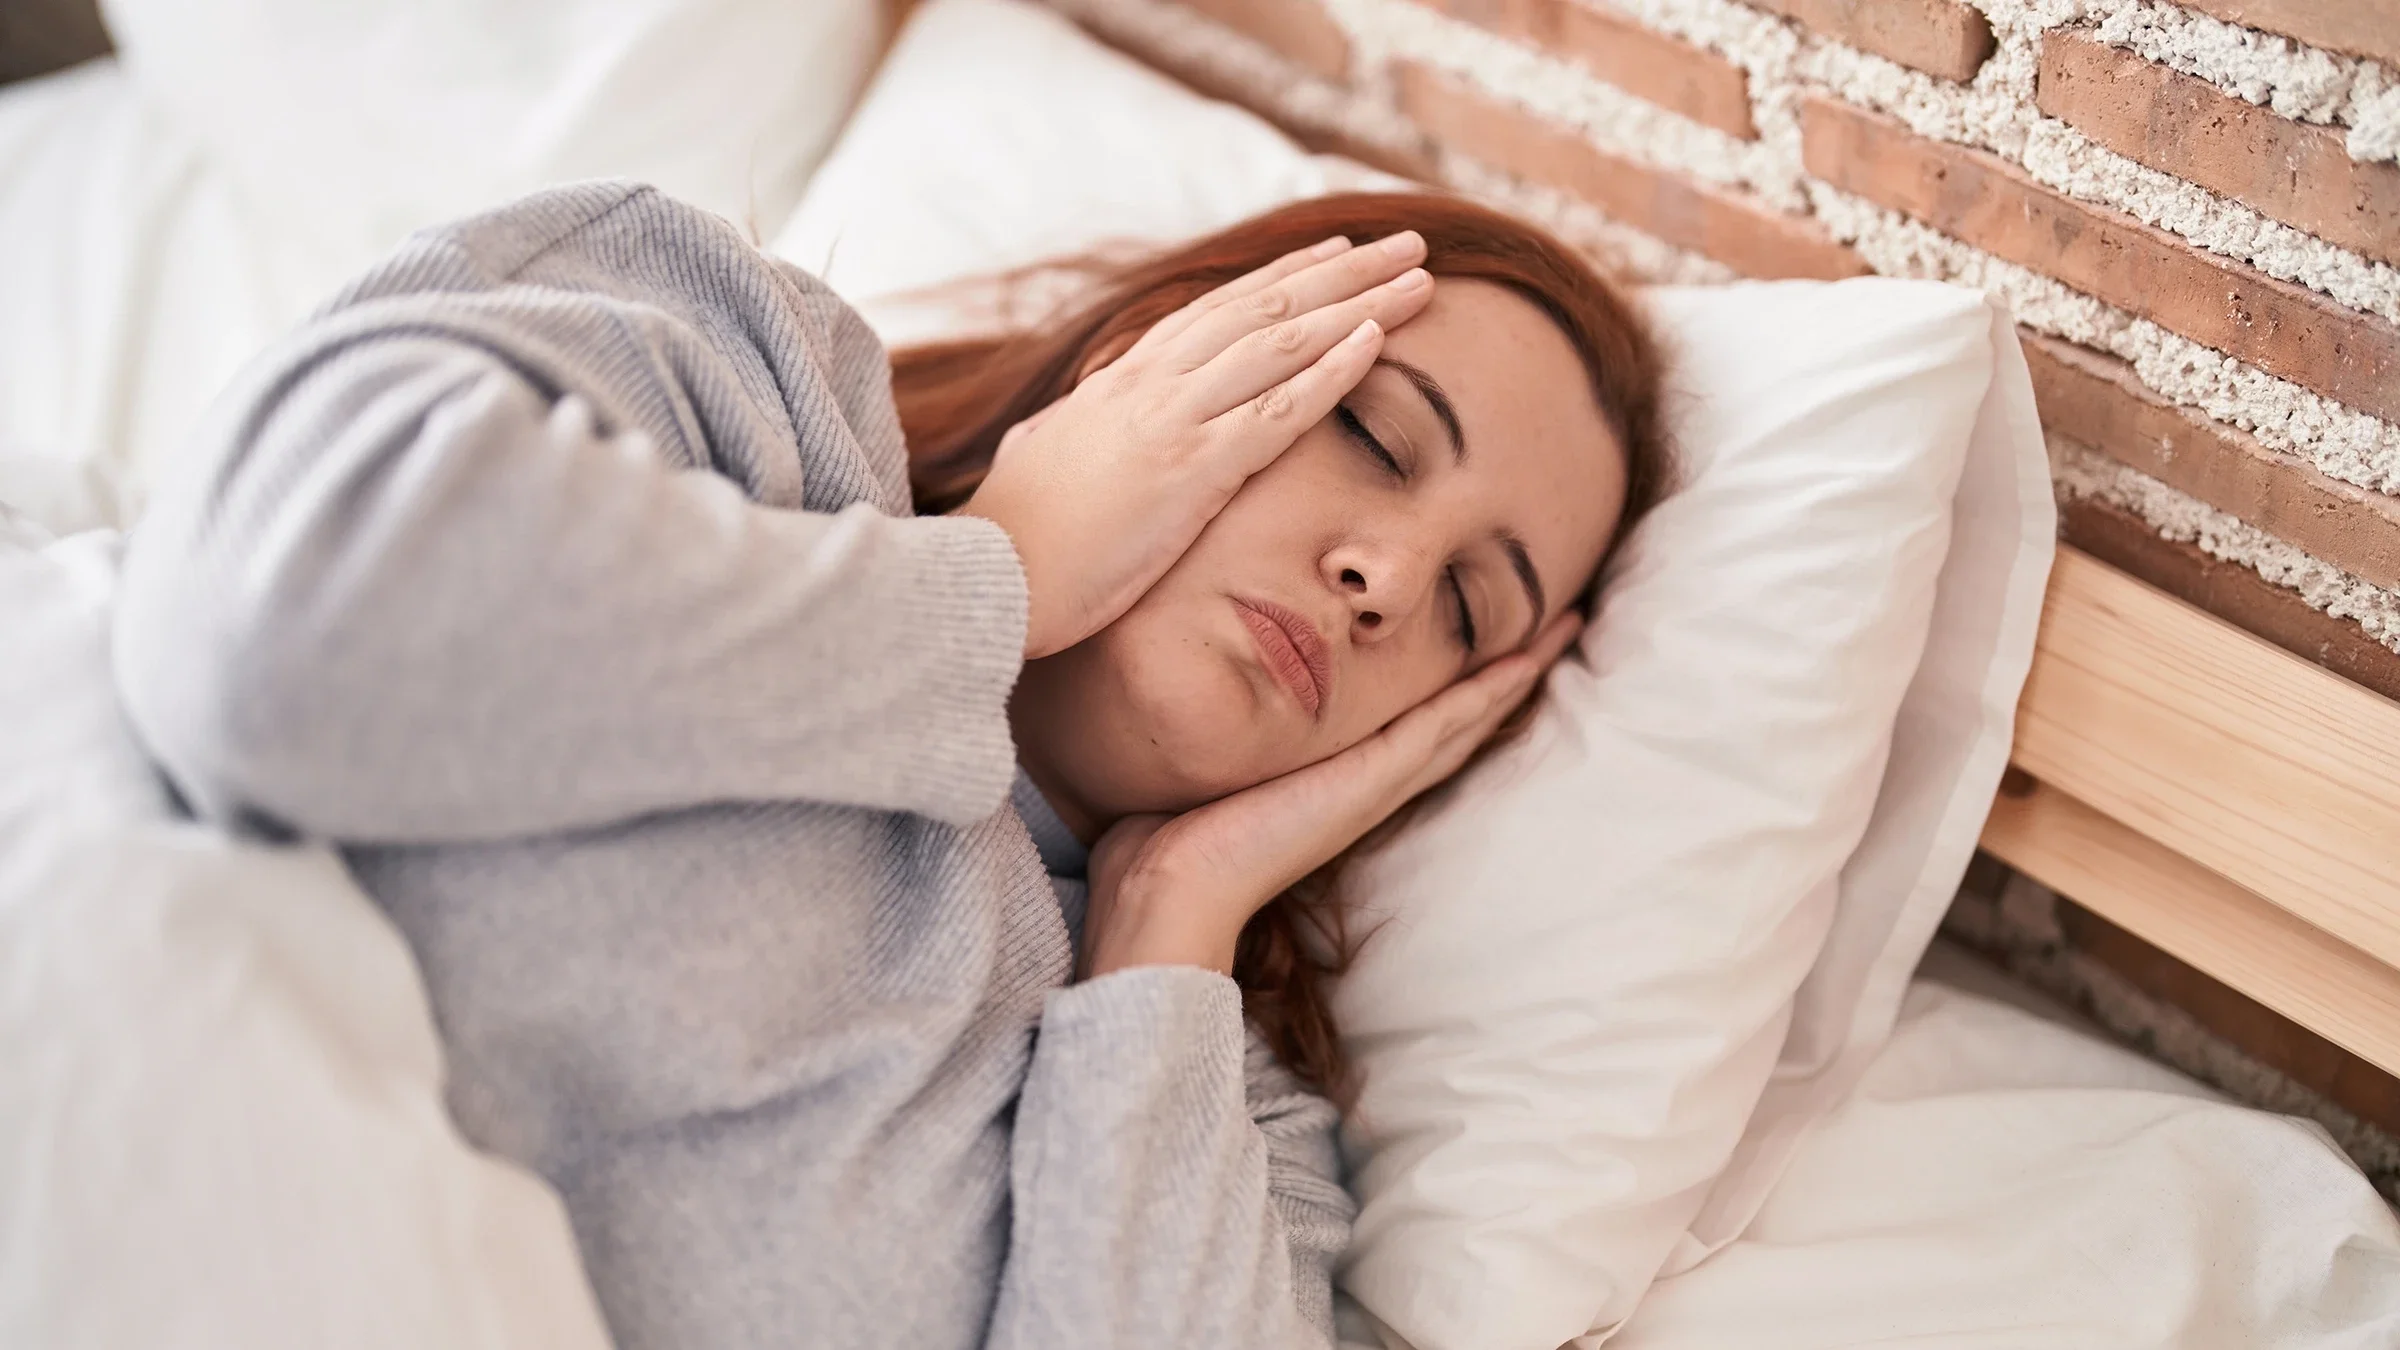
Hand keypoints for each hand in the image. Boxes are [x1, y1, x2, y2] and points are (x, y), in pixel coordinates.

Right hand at [959, 231, 1435, 659]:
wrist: (985, 581)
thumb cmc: (1008, 540)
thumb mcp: (1034, 467)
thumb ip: (1056, 438)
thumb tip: (1045, 431)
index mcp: (1120, 384)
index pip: (1217, 312)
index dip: (1285, 279)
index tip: (1336, 253)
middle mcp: (1151, 385)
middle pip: (1266, 307)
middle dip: (1344, 272)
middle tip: (1408, 246)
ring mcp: (1172, 422)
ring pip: (1284, 343)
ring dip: (1360, 306)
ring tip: (1420, 279)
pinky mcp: (1189, 472)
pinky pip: (1276, 412)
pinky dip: (1331, 373)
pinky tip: (1378, 344)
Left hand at [1079, 612, 1585, 978]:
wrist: (1166, 892)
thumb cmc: (1162, 840)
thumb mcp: (1198, 770)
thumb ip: (1211, 742)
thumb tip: (1179, 715)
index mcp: (1331, 782)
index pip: (1407, 727)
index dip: (1451, 686)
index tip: (1485, 646)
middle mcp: (1365, 785)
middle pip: (1456, 721)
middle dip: (1505, 675)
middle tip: (1558, 629)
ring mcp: (1374, 785)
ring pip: (1462, 720)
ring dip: (1514, 676)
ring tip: (1560, 632)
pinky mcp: (1370, 783)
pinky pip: (1441, 728)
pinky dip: (1485, 696)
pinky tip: (1521, 665)